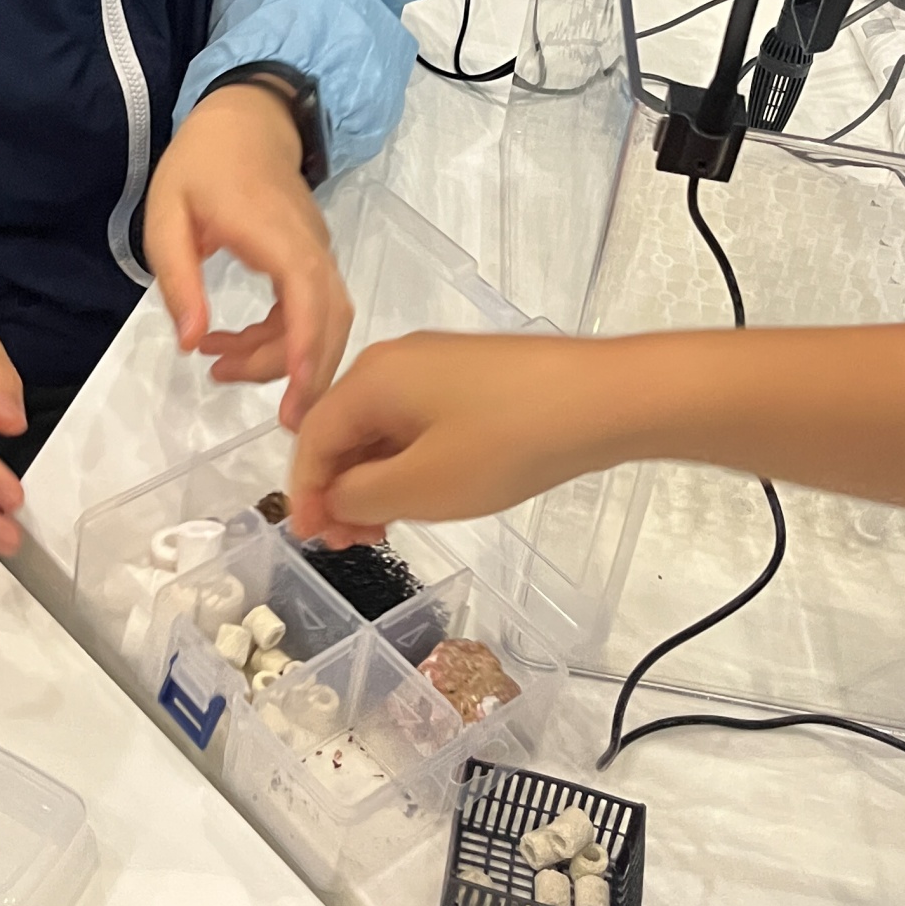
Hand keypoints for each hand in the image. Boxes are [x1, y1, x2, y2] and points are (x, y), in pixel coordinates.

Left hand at [144, 84, 351, 427]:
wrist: (246, 120)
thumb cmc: (200, 164)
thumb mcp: (166, 216)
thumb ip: (179, 278)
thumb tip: (190, 341)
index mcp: (272, 229)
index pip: (305, 292)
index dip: (304, 346)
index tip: (297, 395)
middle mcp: (309, 244)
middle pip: (328, 318)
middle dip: (304, 373)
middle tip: (266, 416)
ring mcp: (318, 251)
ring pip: (326, 320)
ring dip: (287, 359)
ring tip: (222, 369)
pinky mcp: (314, 260)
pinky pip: (314, 310)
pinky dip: (284, 340)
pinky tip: (233, 347)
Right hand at [288, 332, 604, 541]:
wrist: (599, 399)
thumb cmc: (506, 443)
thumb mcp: (423, 485)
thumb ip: (360, 496)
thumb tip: (332, 497)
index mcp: (371, 378)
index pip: (313, 438)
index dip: (305, 494)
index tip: (313, 542)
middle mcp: (393, 361)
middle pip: (344, 429)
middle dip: (338, 489)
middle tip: (352, 544)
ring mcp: (433, 366)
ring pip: (380, 429)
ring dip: (372, 481)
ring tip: (385, 529)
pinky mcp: (467, 378)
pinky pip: (414, 422)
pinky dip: (405, 462)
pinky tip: (422, 496)